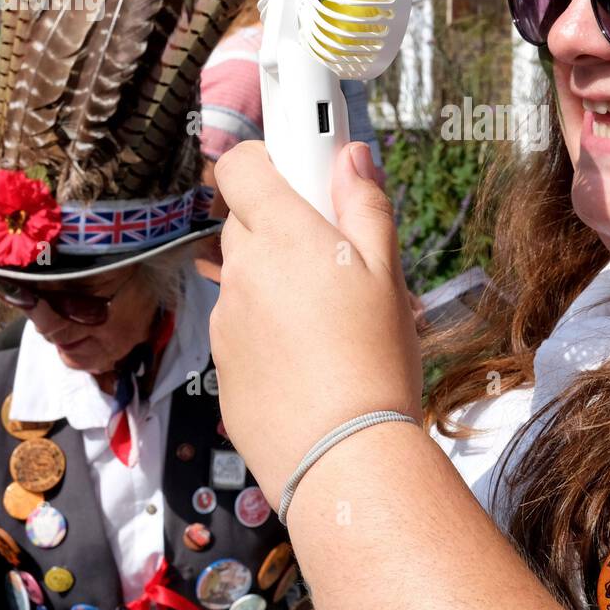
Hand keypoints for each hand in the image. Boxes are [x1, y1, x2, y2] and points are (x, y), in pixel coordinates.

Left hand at [210, 140, 423, 504]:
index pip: (240, 166)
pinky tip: (308, 355)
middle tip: (333, 252)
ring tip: (327, 317)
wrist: (340, 454)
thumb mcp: (388, 274)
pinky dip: (267, 325)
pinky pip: (242, 323)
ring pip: (245, 275)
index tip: (300, 166)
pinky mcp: (222, 361)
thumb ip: (365, 205)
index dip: (266, 158)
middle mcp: (243, 270)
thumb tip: (351, 155)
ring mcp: (226, 318)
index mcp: (283, 236)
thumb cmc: (373, 360)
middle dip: (283, 223)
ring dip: (275, 278)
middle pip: (246, 220)